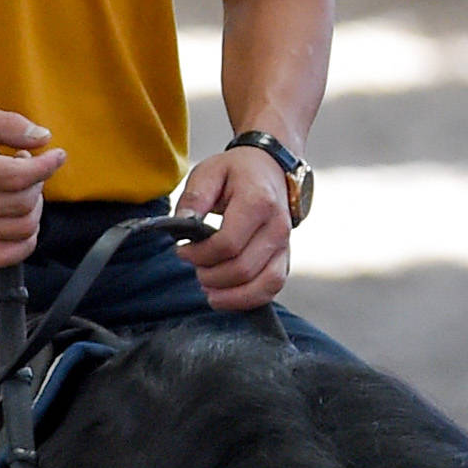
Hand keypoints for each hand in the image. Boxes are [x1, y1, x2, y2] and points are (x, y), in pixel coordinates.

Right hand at [0, 103, 61, 265]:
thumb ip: (8, 123)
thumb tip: (44, 139)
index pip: (18, 177)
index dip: (46, 166)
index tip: (57, 154)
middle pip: (22, 203)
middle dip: (37, 182)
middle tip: (26, 164)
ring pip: (21, 229)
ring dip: (34, 206)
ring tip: (21, 187)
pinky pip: (5, 256)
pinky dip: (24, 241)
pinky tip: (22, 217)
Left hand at [173, 140, 295, 311]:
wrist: (271, 168)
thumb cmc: (236, 171)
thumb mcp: (209, 172)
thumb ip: (194, 198)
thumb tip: (181, 226)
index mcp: (257, 202)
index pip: (228, 245)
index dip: (200, 255)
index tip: (182, 250)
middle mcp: (277, 226)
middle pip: (242, 269)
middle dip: (210, 275)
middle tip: (194, 266)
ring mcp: (285, 244)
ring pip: (262, 286)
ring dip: (231, 295)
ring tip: (208, 288)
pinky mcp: (285, 257)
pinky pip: (272, 288)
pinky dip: (249, 299)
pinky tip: (227, 295)